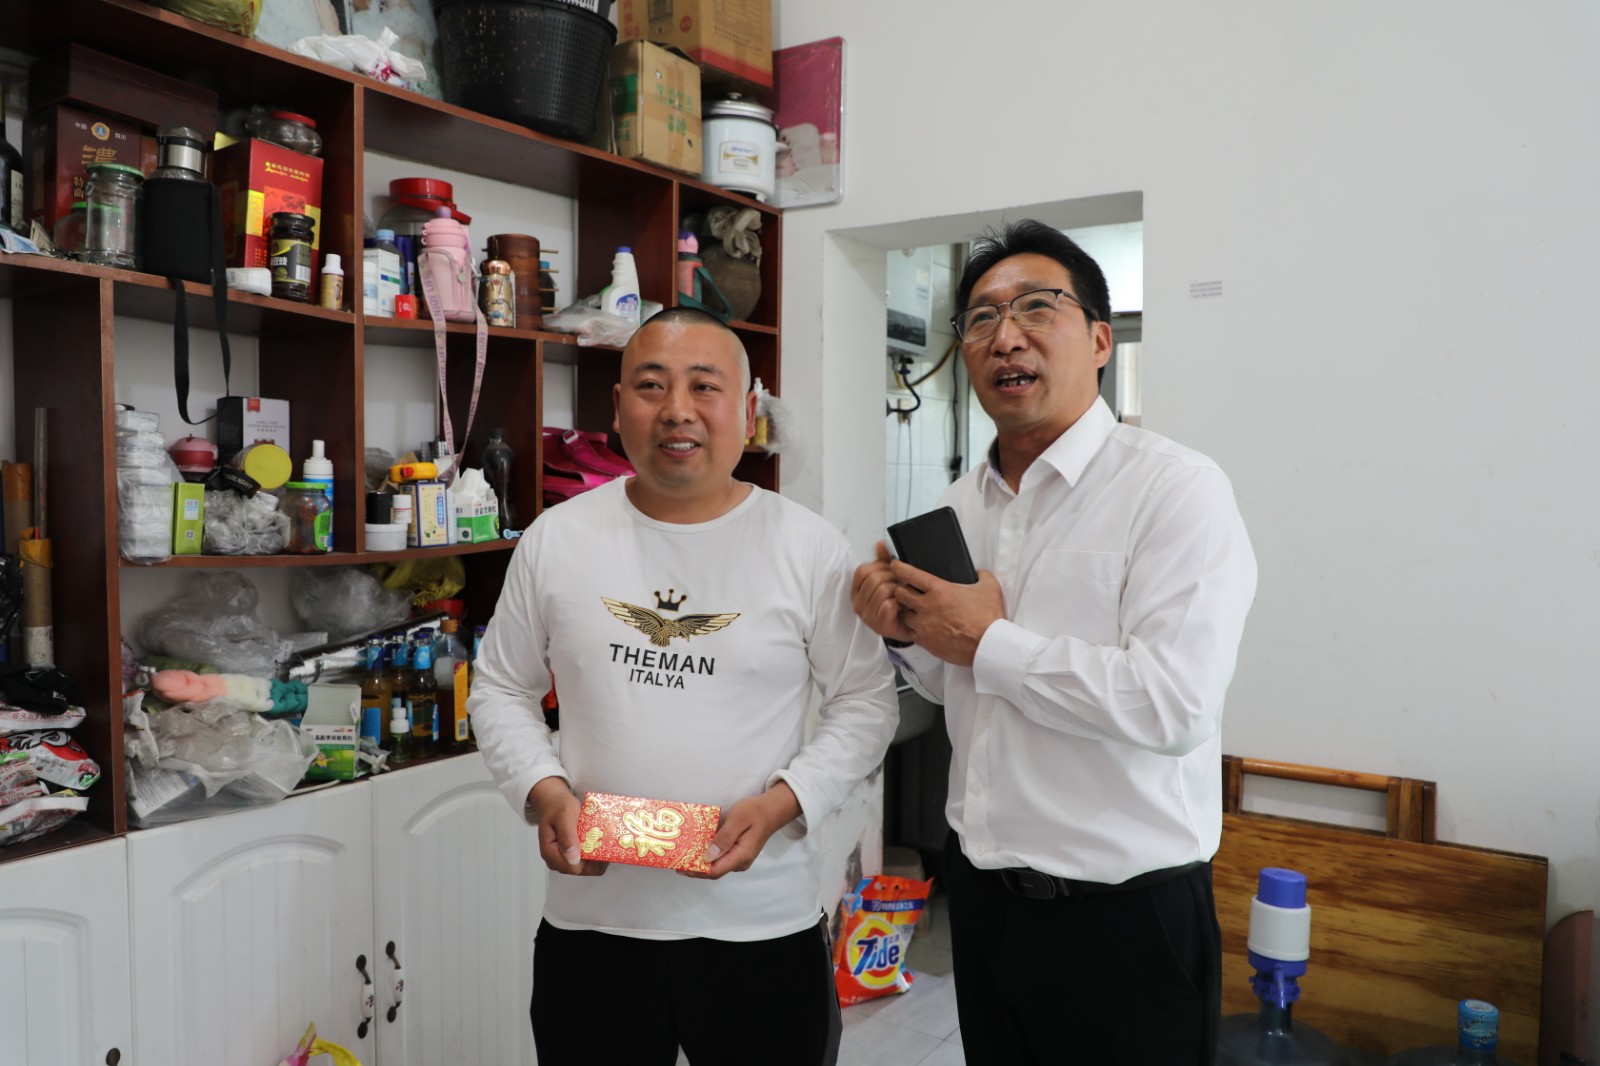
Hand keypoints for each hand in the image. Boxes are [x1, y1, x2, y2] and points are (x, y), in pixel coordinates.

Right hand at [527, 776, 607, 876]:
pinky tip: (601, 844)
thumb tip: (572, 857)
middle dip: (595, 859)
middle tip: (606, 842)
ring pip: (586, 869)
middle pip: (581, 870)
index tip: (600, 846)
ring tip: (604, 842)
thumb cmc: (559, 807)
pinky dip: (596, 856)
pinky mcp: (571, 857)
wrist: (556, 803)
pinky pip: (587, 864)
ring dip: (598, 858)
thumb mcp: (564, 816)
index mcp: (550, 852)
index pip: (572, 868)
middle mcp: (555, 860)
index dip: (589, 860)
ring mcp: (564, 860)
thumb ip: (567, 836)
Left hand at [679, 781, 801, 879]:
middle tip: (675, 859)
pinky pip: (719, 857)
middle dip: (694, 867)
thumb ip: (724, 837)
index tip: (679, 865)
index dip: (696, 870)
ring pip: (715, 865)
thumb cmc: (755, 811)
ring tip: (682, 853)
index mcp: (741, 855)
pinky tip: (695, 846)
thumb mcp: (738, 819)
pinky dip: (706, 854)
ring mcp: (738, 858)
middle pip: (713, 870)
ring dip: (699, 861)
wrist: (771, 809)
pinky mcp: (736, 852)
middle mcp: (739, 862)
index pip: (714, 871)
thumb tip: (707, 856)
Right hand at [851, 541, 914, 643]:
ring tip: (904, 596)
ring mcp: (867, 616)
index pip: (863, 570)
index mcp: (857, 590)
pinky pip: (888, 605)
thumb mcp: (890, 577)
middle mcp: (858, 603)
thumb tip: (879, 544)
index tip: (892, 572)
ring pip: (882, 591)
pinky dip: (900, 603)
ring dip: (899, 591)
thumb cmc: (898, 602)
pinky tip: (904, 607)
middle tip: (901, 585)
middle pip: (874, 579)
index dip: (881, 567)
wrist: (910, 625)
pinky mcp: (879, 626)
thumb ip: (884, 560)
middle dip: (893, 578)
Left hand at [891, 561, 1004, 666]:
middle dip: (900, 590)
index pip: (910, 574)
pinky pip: (911, 633)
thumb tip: (979, 572)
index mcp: (940, 590)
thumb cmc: (988, 617)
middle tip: (906, 591)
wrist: (988, 645)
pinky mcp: (925, 641)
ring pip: (903, 615)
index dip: (898, 567)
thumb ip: (981, 575)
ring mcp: (924, 625)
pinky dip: (915, 629)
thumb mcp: (990, 588)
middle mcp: (928, 606)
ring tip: (915, 611)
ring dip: (907, 612)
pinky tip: (923, 628)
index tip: (895, 565)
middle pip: (899, 594)